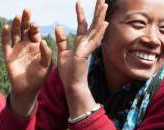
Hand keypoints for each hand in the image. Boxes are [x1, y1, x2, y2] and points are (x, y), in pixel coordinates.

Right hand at [2, 9, 51, 115]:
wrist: (27, 89)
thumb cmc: (39, 78)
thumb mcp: (46, 66)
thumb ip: (46, 54)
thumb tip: (44, 41)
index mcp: (36, 46)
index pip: (35, 32)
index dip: (35, 27)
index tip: (35, 23)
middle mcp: (26, 45)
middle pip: (24, 29)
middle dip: (25, 20)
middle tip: (26, 10)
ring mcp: (16, 49)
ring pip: (15, 34)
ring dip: (16, 25)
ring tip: (17, 16)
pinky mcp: (8, 55)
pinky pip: (6, 43)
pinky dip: (5, 35)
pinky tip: (6, 27)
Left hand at [56, 0, 107, 117]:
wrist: (72, 86)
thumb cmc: (69, 73)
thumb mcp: (62, 53)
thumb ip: (61, 40)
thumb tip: (58, 26)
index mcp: (80, 43)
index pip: (82, 25)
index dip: (80, 13)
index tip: (78, 1)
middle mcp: (86, 44)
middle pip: (93, 24)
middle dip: (97, 11)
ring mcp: (88, 48)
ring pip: (96, 30)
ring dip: (100, 17)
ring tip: (104, 5)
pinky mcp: (86, 53)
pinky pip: (94, 41)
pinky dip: (100, 32)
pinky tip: (104, 24)